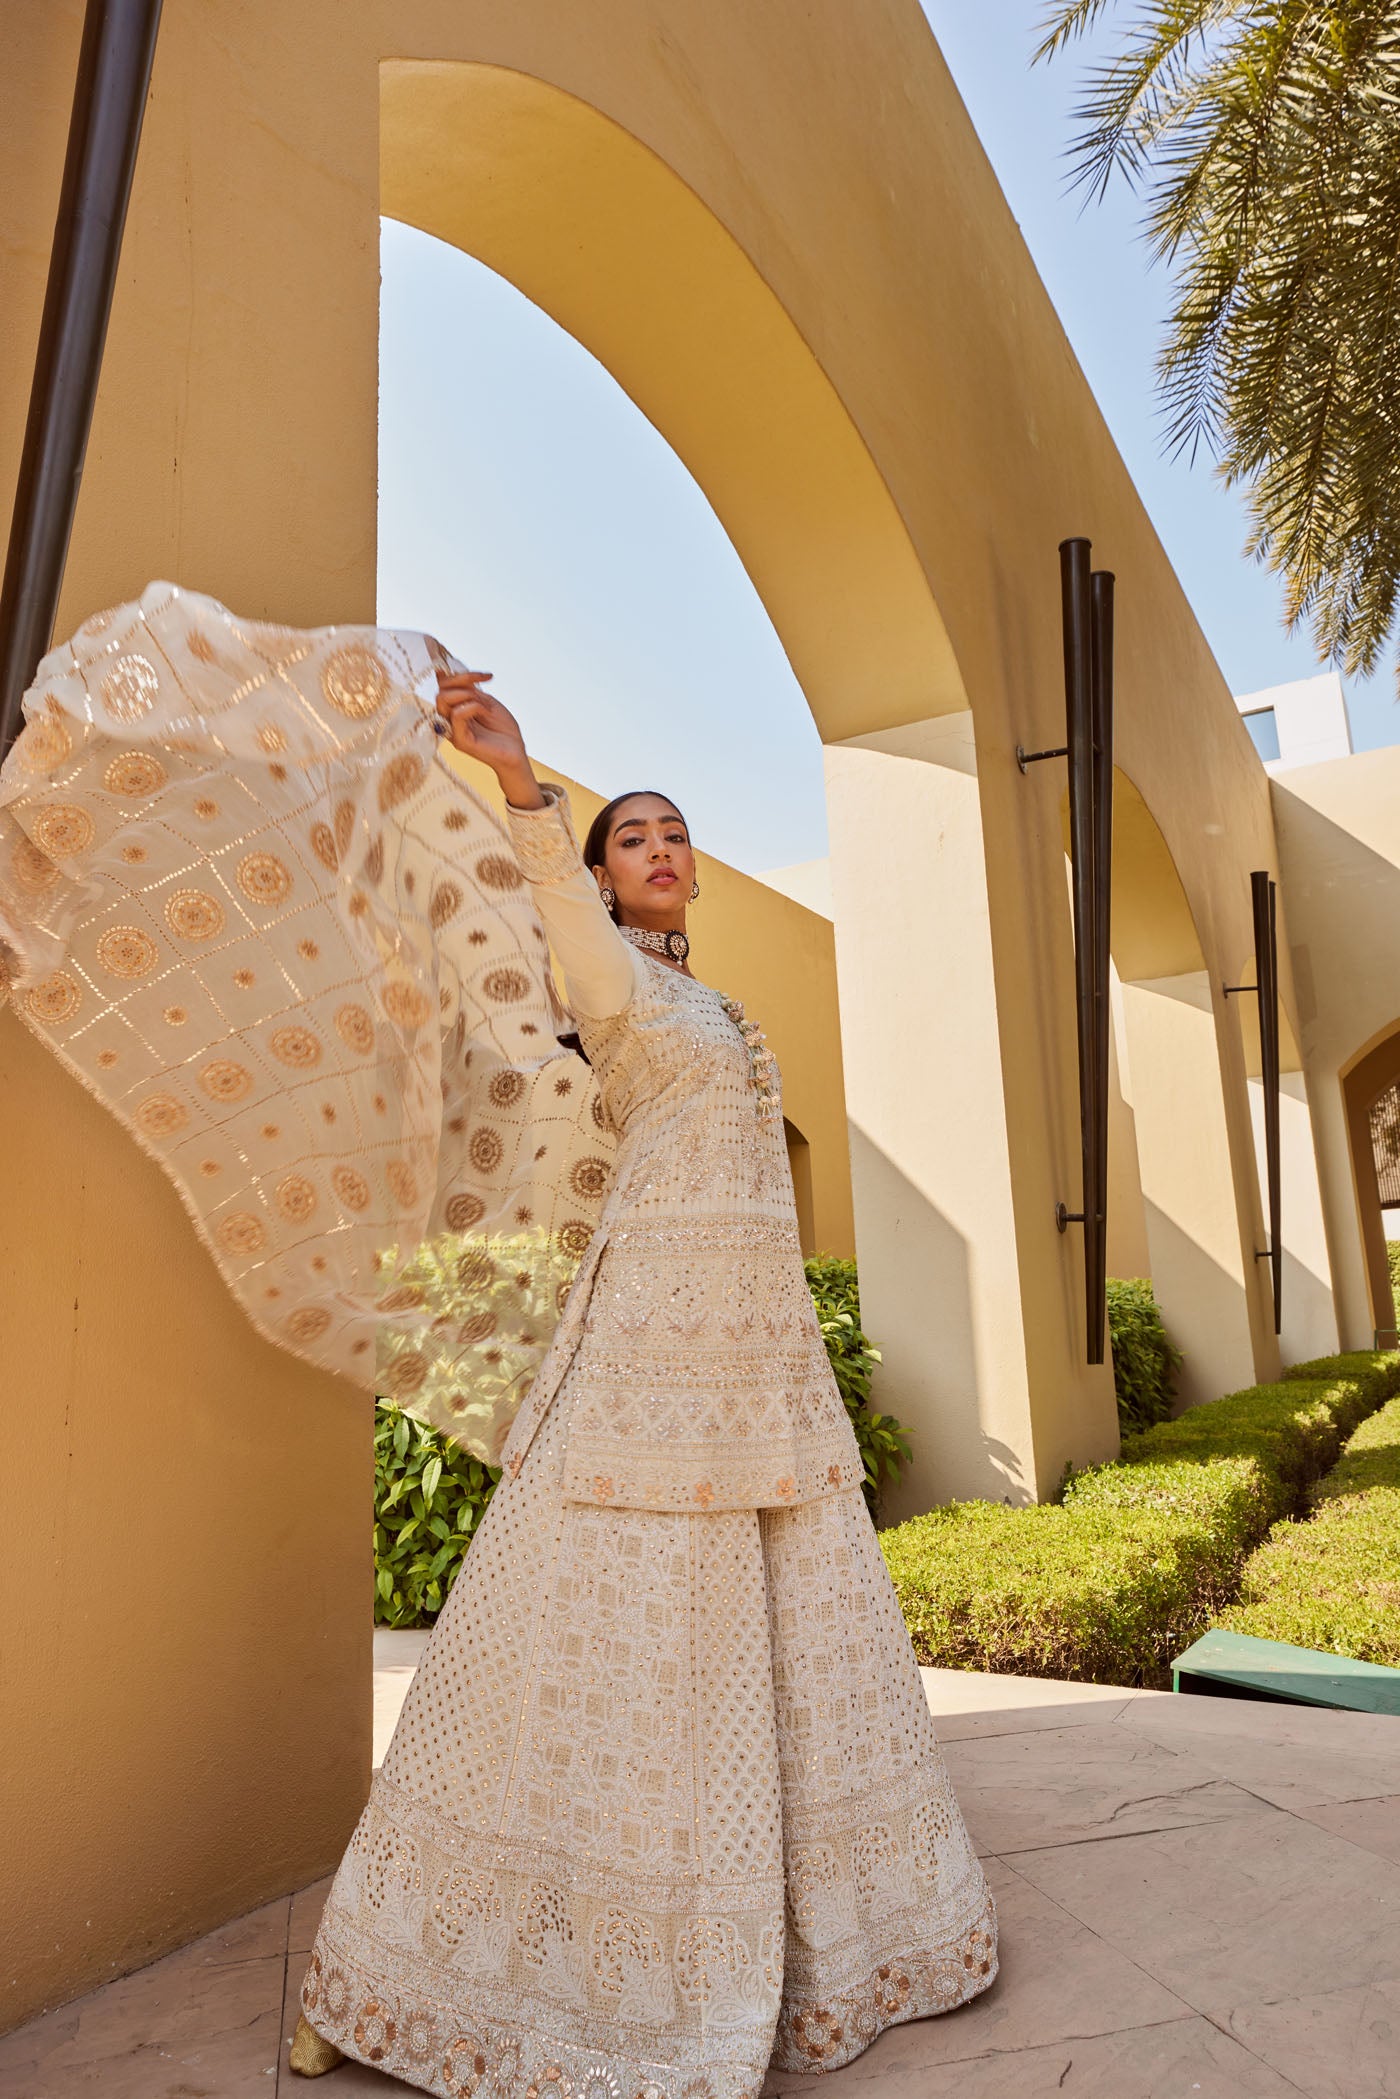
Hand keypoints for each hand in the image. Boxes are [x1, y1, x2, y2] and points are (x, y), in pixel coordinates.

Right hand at [434, 671, 542, 806]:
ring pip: (442, 699)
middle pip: (440, 690)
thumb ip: (470, 691)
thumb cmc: (503, 730)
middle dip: (461, 681)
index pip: (443, 686)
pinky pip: (457, 714)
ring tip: (485, 705)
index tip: (485, 676)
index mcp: (454, 710)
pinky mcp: (460, 741)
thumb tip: (453, 673)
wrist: (516, 753)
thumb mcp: (488, 703)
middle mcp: (449, 720)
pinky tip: (486, 712)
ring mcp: (453, 730)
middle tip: (483, 687)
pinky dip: (473, 706)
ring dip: (467, 694)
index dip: (459, 674)